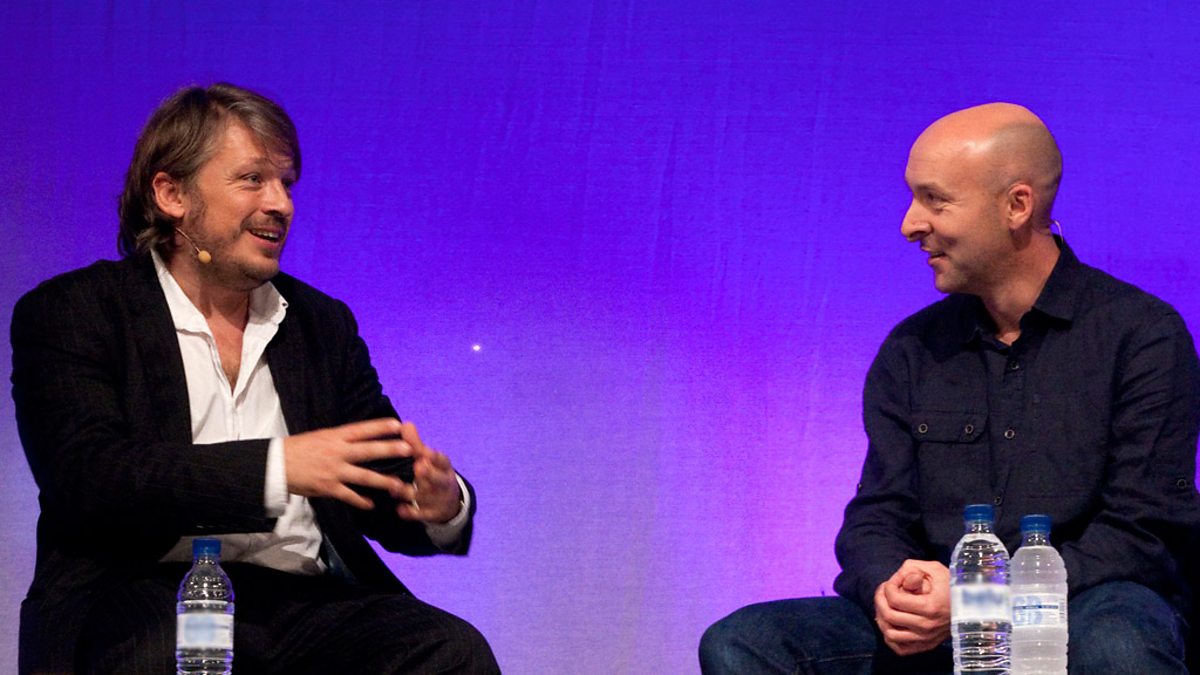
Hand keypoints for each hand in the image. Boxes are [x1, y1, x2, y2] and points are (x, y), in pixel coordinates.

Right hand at [283, 418, 411, 509]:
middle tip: (410, 449)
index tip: (399, 424)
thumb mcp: (321, 436)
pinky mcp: (328, 488)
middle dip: (390, 450)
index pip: (362, 429)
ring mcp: (334, 471)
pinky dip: (361, 501)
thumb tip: (362, 435)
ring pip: (364, 476)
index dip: (381, 427)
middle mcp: (337, 452)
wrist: (275, 465)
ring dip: (383, 481)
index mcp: (335, 436)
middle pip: (368, 450)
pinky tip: (371, 504)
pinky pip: (349, 495)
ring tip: (400, 486)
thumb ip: (341, 438)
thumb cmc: (299, 448)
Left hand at [389, 421, 462, 523]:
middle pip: (436, 479)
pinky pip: (419, 514)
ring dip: (409, 491)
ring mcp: (436, 499)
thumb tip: (405, 424)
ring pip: (423, 496)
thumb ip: (415, 444)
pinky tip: (399, 509)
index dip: (435, 457)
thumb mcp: (429, 459)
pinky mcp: (429, 514)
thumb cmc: (433, 474)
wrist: (448, 502)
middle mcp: (442, 483)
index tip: (427, 452)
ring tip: (395, 487)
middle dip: (428, 473)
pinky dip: (409, 512)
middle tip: (419, 466)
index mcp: (443, 467)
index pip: (442, 460)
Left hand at [873, 559, 950, 655]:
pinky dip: (890, 637)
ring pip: (890, 634)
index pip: (894, 599)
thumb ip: (912, 569)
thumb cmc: (950, 584)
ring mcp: (926, 638)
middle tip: (883, 591)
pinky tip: (893, 623)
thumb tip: (896, 580)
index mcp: (930, 606)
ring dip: (881, 618)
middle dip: (879, 599)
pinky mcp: (925, 646)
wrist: (971, 605)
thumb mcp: (934, 569)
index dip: (887, 587)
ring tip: (886, 606)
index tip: (893, 581)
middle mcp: (927, 626)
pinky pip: (899, 648)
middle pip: (889, 616)